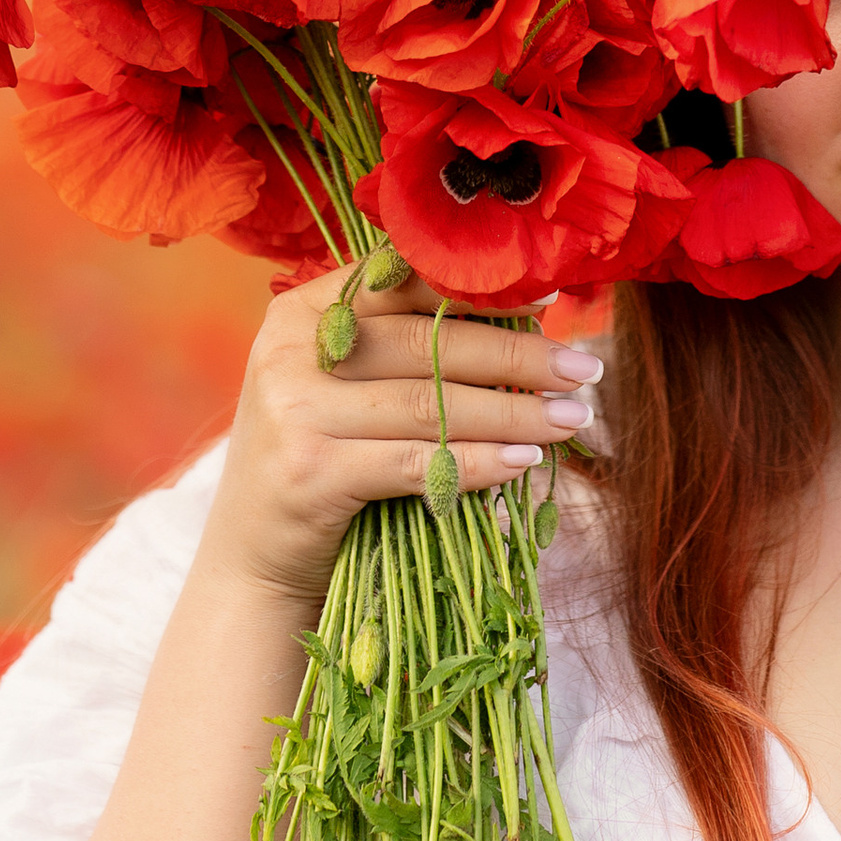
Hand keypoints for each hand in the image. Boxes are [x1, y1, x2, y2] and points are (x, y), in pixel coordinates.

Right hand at [200, 270, 602, 608]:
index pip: (402, 282)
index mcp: (301, 312)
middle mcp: (290, 350)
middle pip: (426, 342)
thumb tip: (526, 319)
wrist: (255, 558)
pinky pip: (417, 460)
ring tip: (573, 418)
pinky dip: (480, 462)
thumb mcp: (343, 386)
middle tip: (584, 369)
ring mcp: (295, 409)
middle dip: (517, 357)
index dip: (480, 289)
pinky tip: (526, 462)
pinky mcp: (310, 471)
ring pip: (430, 402)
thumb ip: (402, 346)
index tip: (549, 304)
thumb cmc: (323, 458)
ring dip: (515, 412)